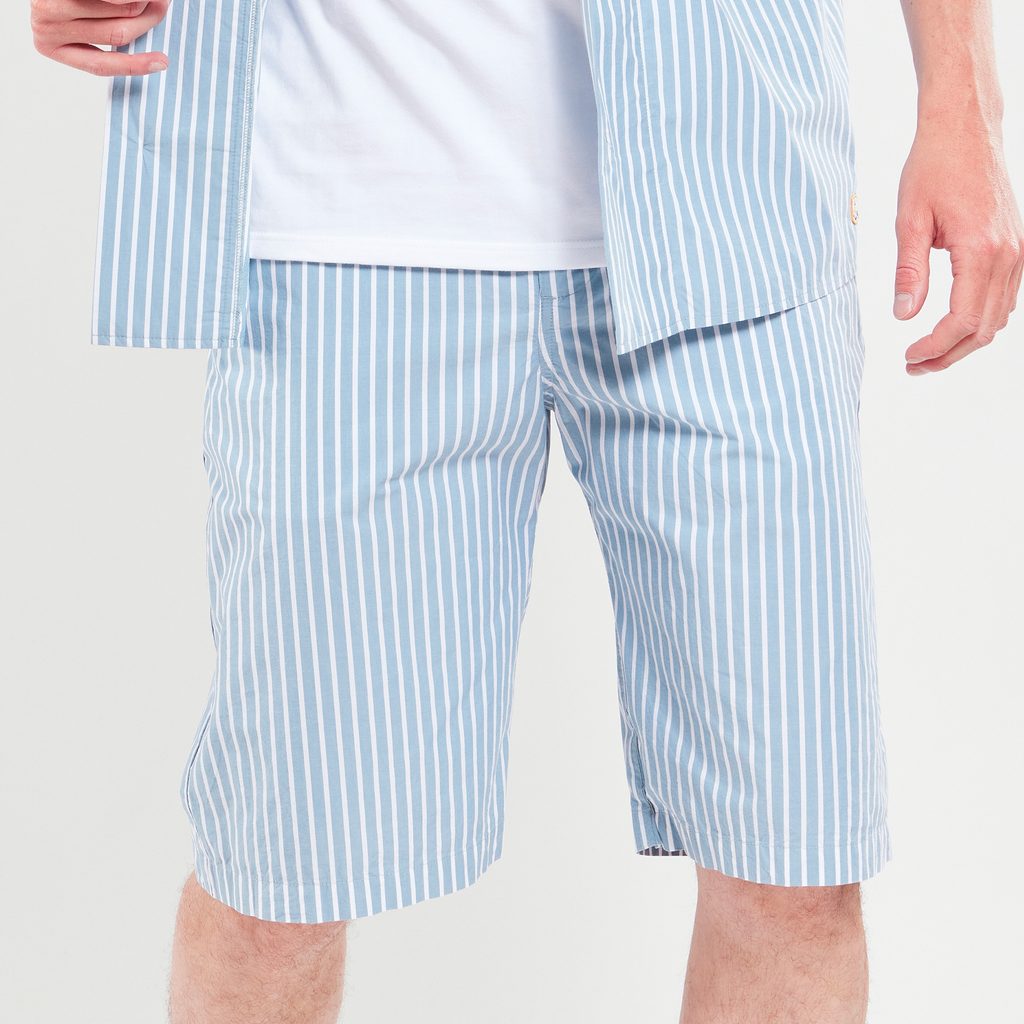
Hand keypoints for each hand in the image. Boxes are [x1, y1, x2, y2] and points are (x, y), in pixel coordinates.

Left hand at [31, 0, 169, 75]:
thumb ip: (105, 33)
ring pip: (117, 9)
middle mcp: (47, 28)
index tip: (162, 62)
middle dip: (145, 19)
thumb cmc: (66, 2)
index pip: (101, 65)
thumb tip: (153, 53)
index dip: (135, 66)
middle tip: (161, 7)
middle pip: (116, 33)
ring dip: (139, 2)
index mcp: (53, 48)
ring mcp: (49, 6)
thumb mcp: (77, 24)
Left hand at [894, 123, 1023, 374]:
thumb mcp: (909, 221)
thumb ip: (909, 271)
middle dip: (948, 354)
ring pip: (998, 317)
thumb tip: (904, 314)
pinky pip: (1005, 297)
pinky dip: (980, 320)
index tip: (908, 357)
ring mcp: (1018, 251)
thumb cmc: (934, 167)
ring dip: (964, 341)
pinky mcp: (1017, 246)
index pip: (962, 320)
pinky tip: (951, 326)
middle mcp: (1009, 254)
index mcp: (982, 250)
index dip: (935, 347)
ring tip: (927, 352)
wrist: (965, 130)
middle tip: (913, 366)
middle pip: (984, 328)